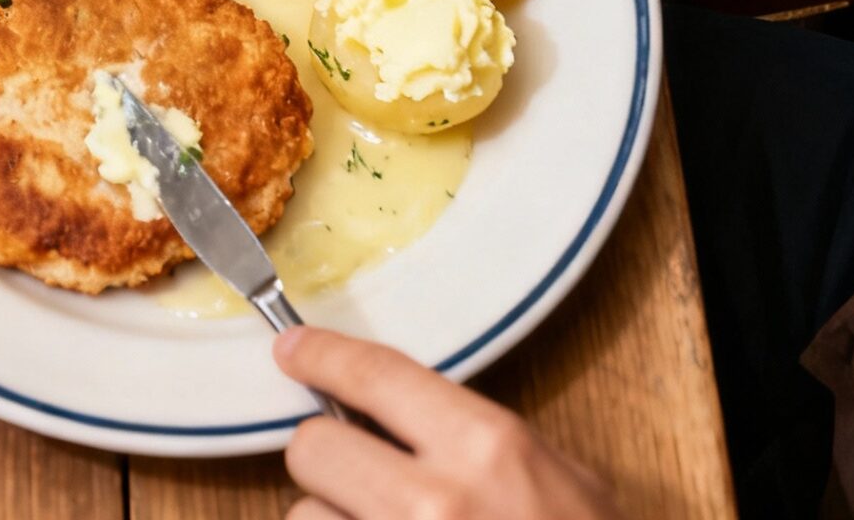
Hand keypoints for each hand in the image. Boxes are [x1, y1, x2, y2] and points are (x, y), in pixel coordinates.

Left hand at [274, 329, 622, 518]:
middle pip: (313, 448)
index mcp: (486, 449)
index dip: (321, 356)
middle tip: (357, 473)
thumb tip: (400, 415)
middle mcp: (434, 504)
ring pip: (307, 518)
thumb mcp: (562, 481)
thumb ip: (479, 442)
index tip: (291, 350)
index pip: (374, 375)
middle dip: (329, 458)